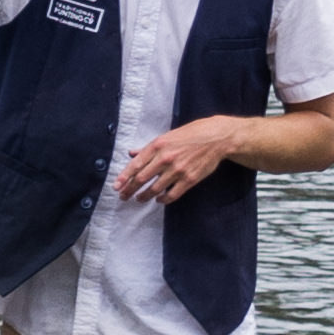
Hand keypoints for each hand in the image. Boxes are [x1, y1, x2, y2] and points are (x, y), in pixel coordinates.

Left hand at [115, 112, 248, 201]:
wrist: (217, 137)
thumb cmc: (192, 134)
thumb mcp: (169, 135)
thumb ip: (150, 147)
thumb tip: (132, 154)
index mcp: (159, 145)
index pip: (136, 164)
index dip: (124, 177)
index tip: (116, 186)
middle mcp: (166, 158)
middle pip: (142, 179)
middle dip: (130, 189)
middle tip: (123, 196)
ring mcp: (177, 170)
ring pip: (154, 189)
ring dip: (144, 196)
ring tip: (139, 199)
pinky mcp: (188, 180)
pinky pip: (171, 195)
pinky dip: (162, 200)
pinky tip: (158, 200)